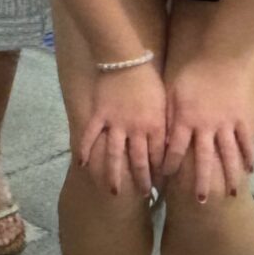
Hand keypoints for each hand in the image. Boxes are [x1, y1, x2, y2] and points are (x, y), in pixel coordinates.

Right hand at [75, 64, 165, 197]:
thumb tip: (171, 147)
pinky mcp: (99, 115)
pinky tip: (82, 164)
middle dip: (142, 180)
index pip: (159, 156)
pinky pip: (90, 135)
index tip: (162, 185)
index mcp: (155, 125)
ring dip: (115, 174)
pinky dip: (85, 150)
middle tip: (145, 195)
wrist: (126, 59)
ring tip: (114, 191)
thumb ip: (165, 126)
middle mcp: (135, 128)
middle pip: (139, 161)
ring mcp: (115, 123)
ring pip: (114, 154)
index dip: (161, 173)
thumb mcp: (164, 103)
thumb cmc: (149, 80)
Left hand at [161, 55, 253, 202]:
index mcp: (185, 121)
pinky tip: (249, 171)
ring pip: (228, 155)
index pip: (176, 150)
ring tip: (230, 193)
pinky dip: (248, 157)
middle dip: (202, 181)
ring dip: (229, 176)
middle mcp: (206, 127)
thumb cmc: (189, 74)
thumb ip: (168, 118)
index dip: (169, 166)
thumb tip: (160, 139)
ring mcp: (226, 124)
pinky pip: (245, 141)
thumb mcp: (171, 94)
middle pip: (204, 160)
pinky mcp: (241, 118)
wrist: (218, 56)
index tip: (165, 180)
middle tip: (202, 201)